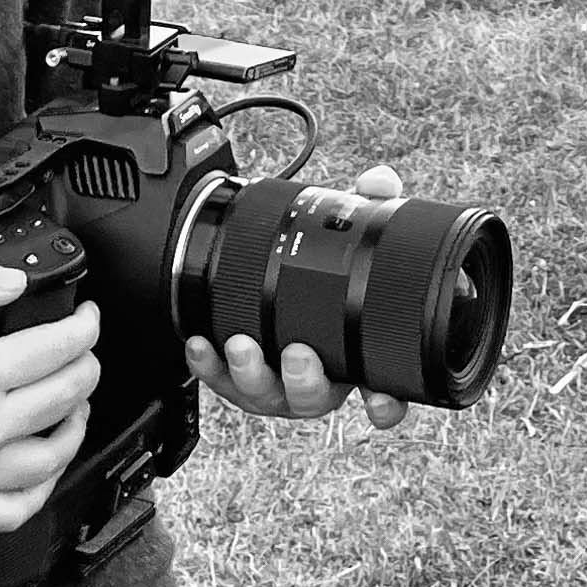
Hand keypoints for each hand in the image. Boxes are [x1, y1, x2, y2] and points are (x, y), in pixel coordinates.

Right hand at [0, 256, 99, 533]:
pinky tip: (47, 458)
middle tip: (82, 351)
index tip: (86, 317)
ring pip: (55, 454)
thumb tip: (13, 283)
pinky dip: (47, 483)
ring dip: (77, 422)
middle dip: (86, 366)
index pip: (55, 349)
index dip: (83, 327)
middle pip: (65, 397)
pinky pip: (22, 506)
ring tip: (74, 401)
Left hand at [183, 164, 410, 431]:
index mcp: (353, 357)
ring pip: (266, 394)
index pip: (382, 391)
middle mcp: (316, 377)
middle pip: (315, 397)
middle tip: (298, 355)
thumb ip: (370, 208)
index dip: (386, 404)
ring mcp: (274, 381)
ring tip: (241, 345)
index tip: (380, 402)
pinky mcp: (235, 376)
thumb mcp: (348, 240)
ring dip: (252, 374)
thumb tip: (379, 182)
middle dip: (305, 381)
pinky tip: (200, 344)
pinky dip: (209, 365)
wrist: (269, 281)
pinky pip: (220, 379)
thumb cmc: (320, 275)